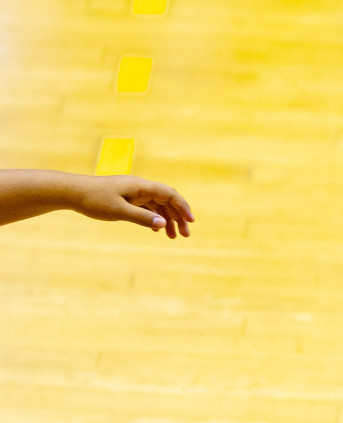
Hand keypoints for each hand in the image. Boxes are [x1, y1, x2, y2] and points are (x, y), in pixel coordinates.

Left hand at [72, 175, 193, 237]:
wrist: (72, 192)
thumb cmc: (94, 199)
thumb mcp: (119, 211)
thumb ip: (142, 217)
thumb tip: (163, 223)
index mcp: (141, 186)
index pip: (170, 194)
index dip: (183, 207)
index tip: (191, 222)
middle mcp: (141, 187)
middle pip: (167, 200)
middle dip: (178, 217)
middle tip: (185, 235)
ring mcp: (134, 192)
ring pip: (158, 205)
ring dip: (167, 219)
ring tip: (172, 237)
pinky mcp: (127, 198)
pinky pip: (147, 207)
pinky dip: (155, 218)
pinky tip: (156, 229)